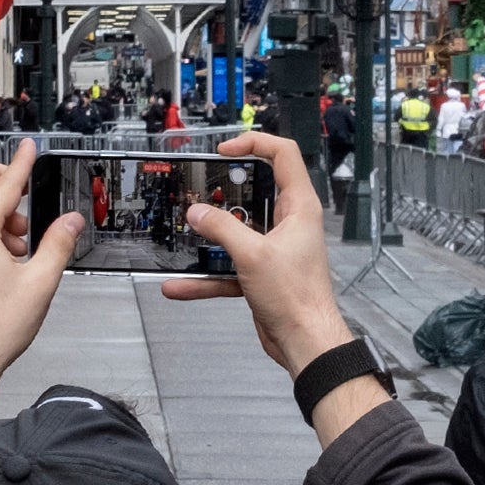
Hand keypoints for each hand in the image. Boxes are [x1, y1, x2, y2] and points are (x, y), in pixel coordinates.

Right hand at [161, 131, 371, 431]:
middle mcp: (289, 222)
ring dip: (211, 235)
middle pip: (255, 192)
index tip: (225, 151)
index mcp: (298, 206)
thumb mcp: (253, 254)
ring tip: (184, 230)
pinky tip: (179, 285)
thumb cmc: (295, 295)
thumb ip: (222, 229)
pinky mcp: (262, 273)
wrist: (305, 341)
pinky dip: (206, 275)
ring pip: (237, 231)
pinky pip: (228, 267)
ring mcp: (274, 248)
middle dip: (225, 191)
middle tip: (201, 188)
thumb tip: (197, 212)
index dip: (255, 143)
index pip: (283, 155)